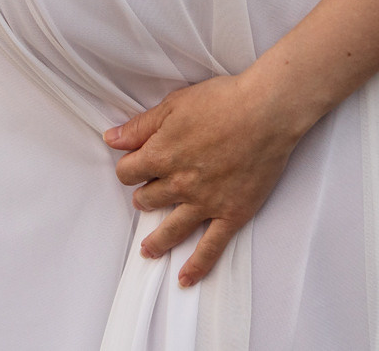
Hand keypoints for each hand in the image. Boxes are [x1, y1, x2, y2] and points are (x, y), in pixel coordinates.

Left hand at [104, 71, 315, 287]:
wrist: (266, 112)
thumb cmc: (222, 101)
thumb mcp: (173, 104)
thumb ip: (141, 126)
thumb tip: (112, 138)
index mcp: (161, 155)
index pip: (128, 172)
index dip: (128, 169)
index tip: (134, 167)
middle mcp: (179, 183)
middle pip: (148, 199)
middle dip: (144, 197)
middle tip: (148, 196)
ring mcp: (205, 202)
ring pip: (171, 228)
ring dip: (156, 240)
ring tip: (148, 250)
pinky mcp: (232, 213)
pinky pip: (211, 247)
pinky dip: (197, 265)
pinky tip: (185, 278)